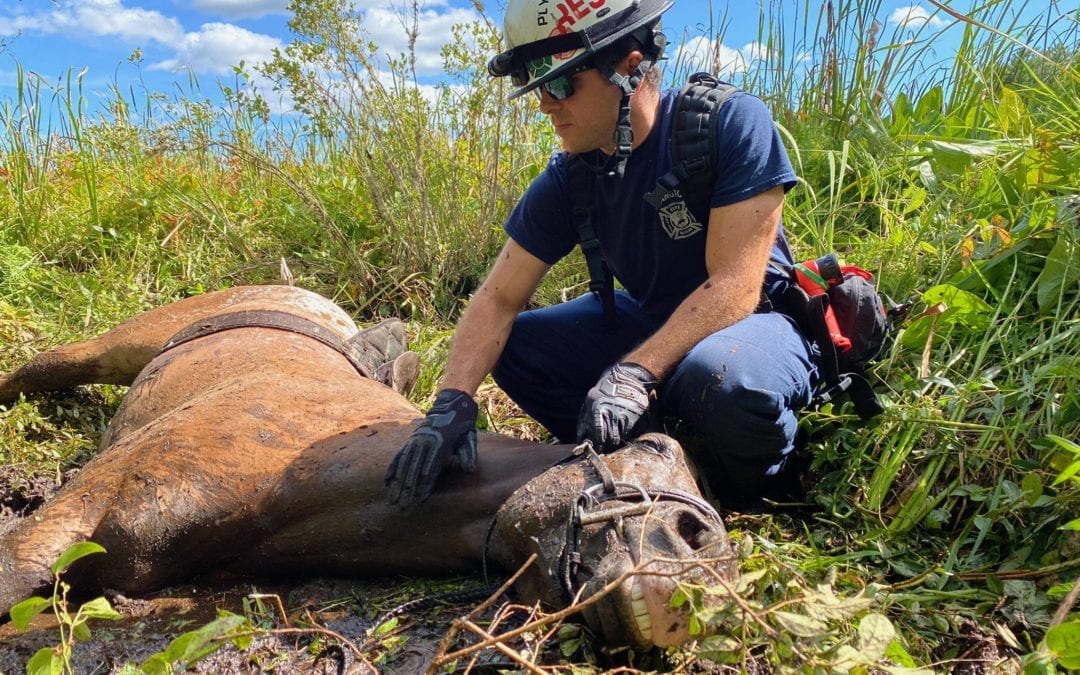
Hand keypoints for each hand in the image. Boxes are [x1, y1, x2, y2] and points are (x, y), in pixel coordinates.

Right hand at [385, 389, 478, 504]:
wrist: (451, 406)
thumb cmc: (462, 427)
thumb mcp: (469, 439)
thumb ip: (468, 454)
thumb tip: (469, 469)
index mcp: (439, 444)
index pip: (430, 469)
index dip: (425, 485)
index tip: (419, 499)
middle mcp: (423, 443)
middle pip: (413, 470)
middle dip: (407, 490)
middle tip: (403, 507)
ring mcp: (414, 442)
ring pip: (403, 466)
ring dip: (397, 485)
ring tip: (392, 500)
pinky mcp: (409, 442)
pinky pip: (398, 457)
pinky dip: (391, 470)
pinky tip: (386, 483)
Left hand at [576, 362, 657, 453]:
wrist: (626, 378)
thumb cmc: (603, 393)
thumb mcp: (590, 403)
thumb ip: (584, 423)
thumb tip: (581, 442)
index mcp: (599, 409)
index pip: (599, 434)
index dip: (599, 444)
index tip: (598, 449)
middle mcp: (614, 412)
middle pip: (612, 439)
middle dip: (608, 446)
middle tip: (607, 448)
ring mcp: (628, 414)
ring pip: (624, 437)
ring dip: (619, 441)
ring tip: (616, 440)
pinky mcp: (639, 416)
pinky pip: (635, 433)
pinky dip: (630, 435)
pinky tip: (625, 432)